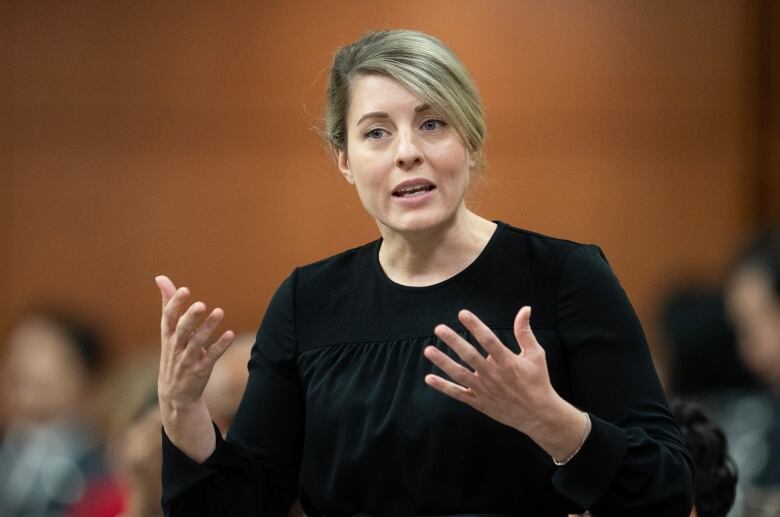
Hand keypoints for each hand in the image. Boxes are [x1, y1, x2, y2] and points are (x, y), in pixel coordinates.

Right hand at [156, 275, 234, 411]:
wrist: (174, 395)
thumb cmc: (173, 354)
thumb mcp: (168, 331)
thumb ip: (168, 304)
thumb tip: (161, 278)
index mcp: (167, 336)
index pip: (168, 318)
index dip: (175, 304)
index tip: (184, 290)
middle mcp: (176, 348)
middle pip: (181, 331)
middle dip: (190, 317)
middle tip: (201, 304)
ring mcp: (187, 361)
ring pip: (197, 344)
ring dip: (208, 328)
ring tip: (219, 312)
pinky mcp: (200, 371)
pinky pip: (211, 357)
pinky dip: (220, 346)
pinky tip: (230, 334)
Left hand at [424, 307, 586, 459]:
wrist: (539, 415)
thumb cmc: (538, 381)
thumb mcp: (535, 355)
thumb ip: (525, 332)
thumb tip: (525, 308)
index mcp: (508, 362)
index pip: (488, 340)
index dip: (475, 326)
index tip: (462, 314)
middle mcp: (494, 375)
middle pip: (470, 356)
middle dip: (453, 341)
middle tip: (439, 328)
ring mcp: (485, 390)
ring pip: (460, 374)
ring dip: (443, 362)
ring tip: (428, 350)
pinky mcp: (480, 403)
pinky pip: (458, 394)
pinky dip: (443, 387)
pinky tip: (429, 378)